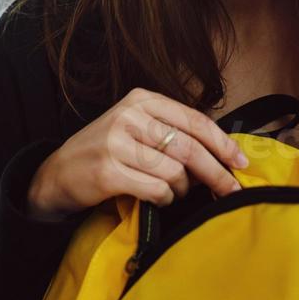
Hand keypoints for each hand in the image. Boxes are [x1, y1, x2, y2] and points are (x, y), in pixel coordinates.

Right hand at [26, 87, 247, 220]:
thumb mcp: (135, 126)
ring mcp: (116, 143)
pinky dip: (165, 199)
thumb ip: (170, 130)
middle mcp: (129, 116)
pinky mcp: (108, 172)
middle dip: (217, 173)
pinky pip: (157, 190)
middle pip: (190, 148)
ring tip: (177, 192)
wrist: (57, 173)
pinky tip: (159, 199)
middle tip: (233, 190)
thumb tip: (222, 152)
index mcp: (141, 99)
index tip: (241, 161)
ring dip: (184, 190)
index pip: (194, 120)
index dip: (223, 143)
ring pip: (175, 172)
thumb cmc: (105, 151)